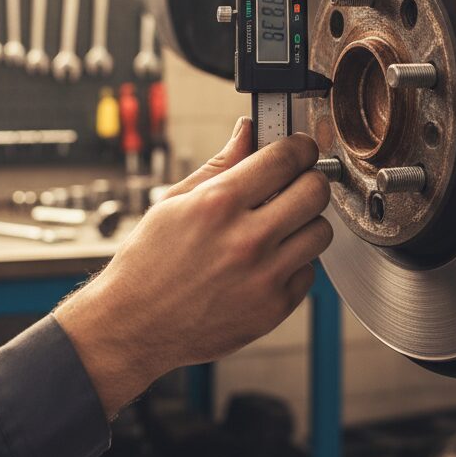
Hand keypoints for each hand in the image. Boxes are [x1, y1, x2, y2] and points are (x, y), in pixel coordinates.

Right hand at [54, 119, 332, 417]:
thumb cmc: (148, 262)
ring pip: (320, 231)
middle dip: (309, 179)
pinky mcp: (273, 308)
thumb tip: (246, 131)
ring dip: (305, 222)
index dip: (299, 147)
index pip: (284, 159)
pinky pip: (309, 271)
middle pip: (314, 191)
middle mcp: (246, 239)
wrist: (135, 325)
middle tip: (296, 183)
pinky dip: (294, 262)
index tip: (300, 149)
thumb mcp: (174, 202)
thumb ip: (219, 164)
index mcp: (218, 204)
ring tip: (280, 225)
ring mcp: (263, 277)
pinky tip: (268, 261)